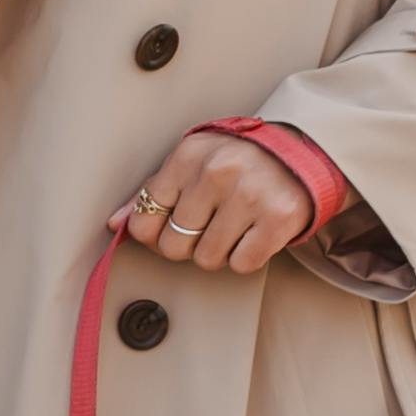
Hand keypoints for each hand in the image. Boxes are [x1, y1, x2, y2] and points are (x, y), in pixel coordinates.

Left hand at [112, 123, 316, 274]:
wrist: (300, 152)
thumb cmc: (237, 161)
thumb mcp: (192, 163)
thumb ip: (153, 193)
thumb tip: (115, 225)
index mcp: (187, 156)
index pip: (145, 221)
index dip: (155, 234)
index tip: (172, 227)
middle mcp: (216, 173)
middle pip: (173, 246)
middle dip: (188, 245)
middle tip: (208, 227)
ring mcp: (248, 195)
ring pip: (207, 259)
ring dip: (218, 252)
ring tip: (233, 227)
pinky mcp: (277, 219)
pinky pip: (242, 264)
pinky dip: (246, 256)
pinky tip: (253, 232)